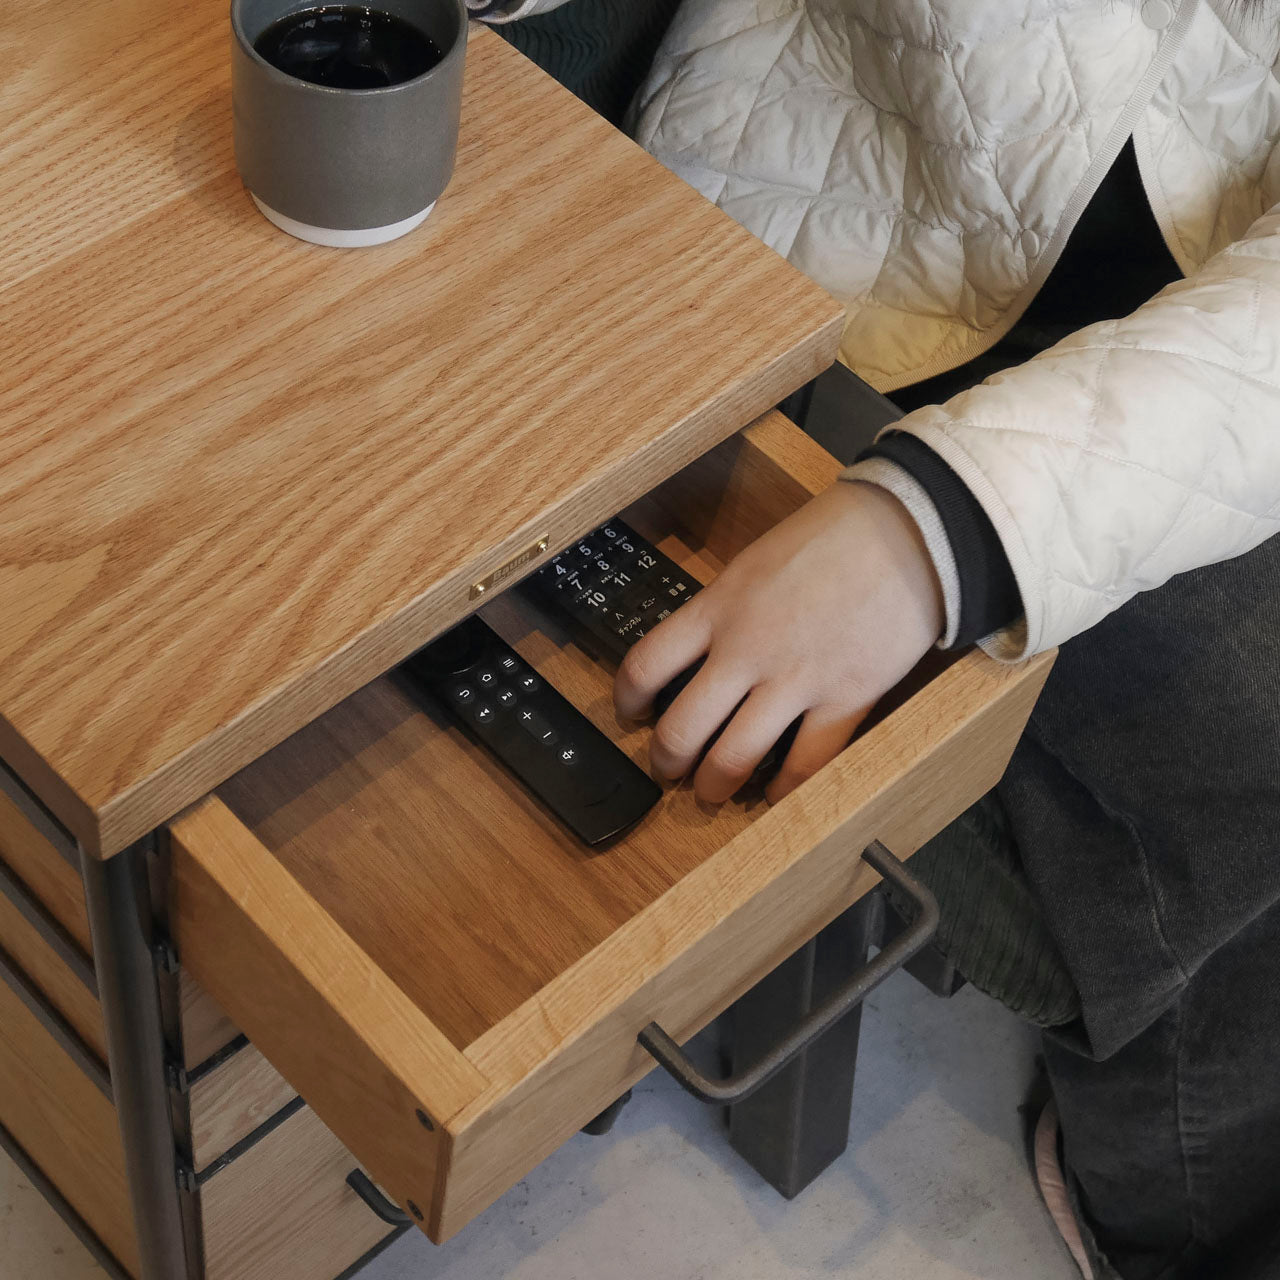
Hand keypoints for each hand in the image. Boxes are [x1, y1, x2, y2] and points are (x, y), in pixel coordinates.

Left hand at [613, 481, 944, 803]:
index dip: (627, 702)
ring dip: (714, 786)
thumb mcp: (756, 560)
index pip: (645, 666)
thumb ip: (726, 607)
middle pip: (681, 729)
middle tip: (668, 770)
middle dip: (666, 762)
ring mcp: (795, 678)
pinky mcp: (845, 699)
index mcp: (718, 607)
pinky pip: (805, 765)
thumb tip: (706, 648)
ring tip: (712, 791)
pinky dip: (784, 790)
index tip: (630, 714)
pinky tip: (775, 793)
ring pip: (733, 758)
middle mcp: (746, 648)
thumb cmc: (836, 534)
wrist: (909, 530)